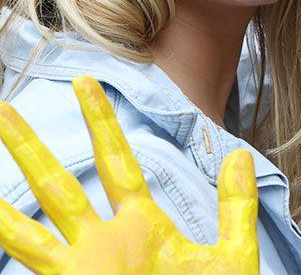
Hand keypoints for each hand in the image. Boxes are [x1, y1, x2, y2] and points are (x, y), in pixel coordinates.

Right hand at [0, 76, 258, 273]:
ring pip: (29, 228)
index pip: (116, 163)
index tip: (87, 84)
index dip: (100, 123)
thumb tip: (238, 153)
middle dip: (29, 148)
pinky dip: (7, 238)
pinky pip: (29, 267)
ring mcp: (82, 272)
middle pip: (58, 186)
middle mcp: (103, 245)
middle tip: (3, 108)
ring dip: (4, 197)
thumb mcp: (230, 253)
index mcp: (140, 226)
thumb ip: (233, 205)